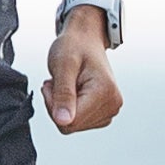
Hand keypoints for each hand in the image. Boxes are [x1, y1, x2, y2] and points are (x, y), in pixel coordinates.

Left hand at [44, 6, 122, 132]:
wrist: (85, 39)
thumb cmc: (74, 46)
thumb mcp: (63, 66)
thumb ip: (63, 94)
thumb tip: (63, 121)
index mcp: (105, 92)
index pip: (69, 122)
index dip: (53, 105)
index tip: (51, 84)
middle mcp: (113, 104)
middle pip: (71, 125)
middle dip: (57, 105)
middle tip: (59, 82)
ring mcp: (111, 110)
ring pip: (73, 125)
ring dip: (62, 106)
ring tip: (67, 83)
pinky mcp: (105, 112)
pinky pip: (78, 122)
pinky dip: (70, 108)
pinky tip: (73, 90)